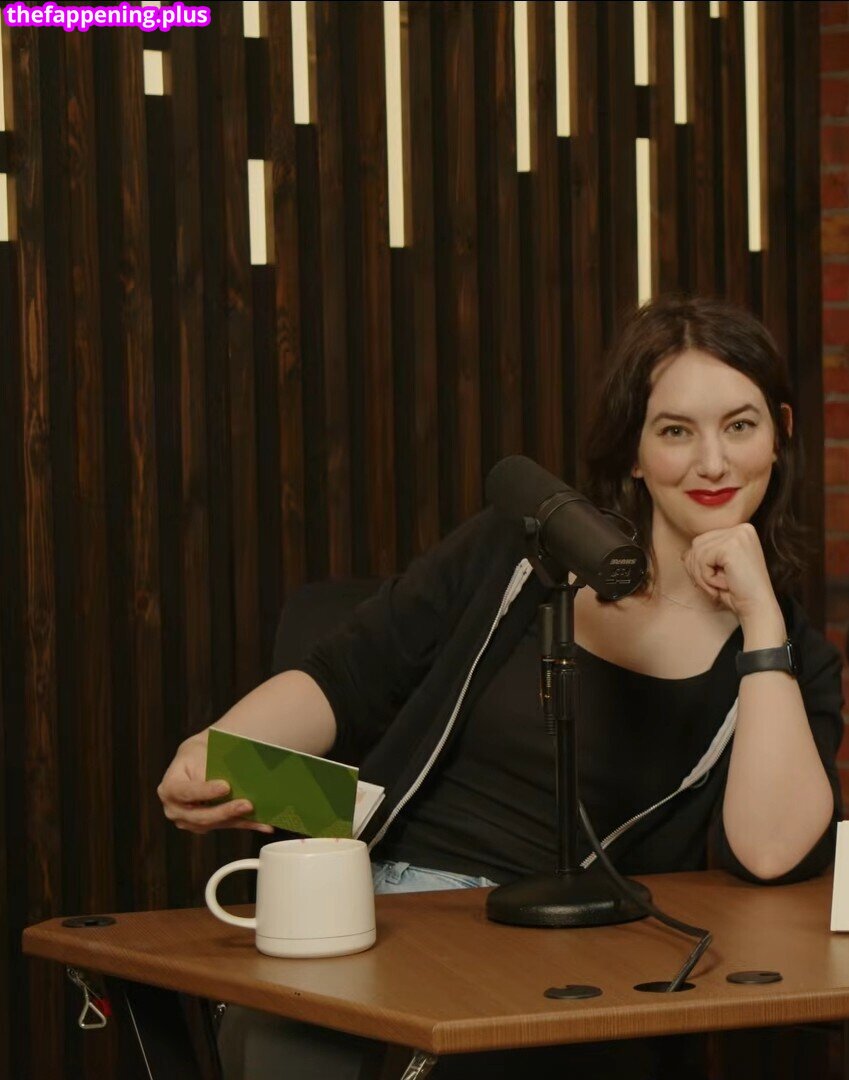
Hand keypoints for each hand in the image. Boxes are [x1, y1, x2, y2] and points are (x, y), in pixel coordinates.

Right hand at [158, 732, 274, 834]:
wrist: (197, 761)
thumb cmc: (198, 755)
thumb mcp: (198, 754)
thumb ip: (208, 771)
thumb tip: (232, 785)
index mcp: (169, 788)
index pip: (187, 792)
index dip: (206, 792)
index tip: (226, 786)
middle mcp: (175, 809)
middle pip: (201, 815)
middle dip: (226, 811)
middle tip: (247, 804)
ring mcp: (189, 821)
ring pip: (216, 824)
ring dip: (239, 819)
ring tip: (259, 816)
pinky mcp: (205, 825)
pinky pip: (227, 825)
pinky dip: (246, 824)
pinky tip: (264, 825)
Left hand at [682, 523, 781, 628]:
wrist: (758, 607)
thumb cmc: (739, 592)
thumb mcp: (718, 570)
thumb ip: (703, 557)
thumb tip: (683, 554)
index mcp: (741, 531)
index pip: (704, 540)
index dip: (698, 563)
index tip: (708, 581)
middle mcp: (742, 528)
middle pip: (698, 543)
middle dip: (696, 568)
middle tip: (709, 587)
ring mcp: (738, 535)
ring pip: (698, 552)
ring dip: (701, 576)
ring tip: (716, 588)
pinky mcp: (732, 546)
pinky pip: (703, 560)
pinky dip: (706, 577)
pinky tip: (723, 584)